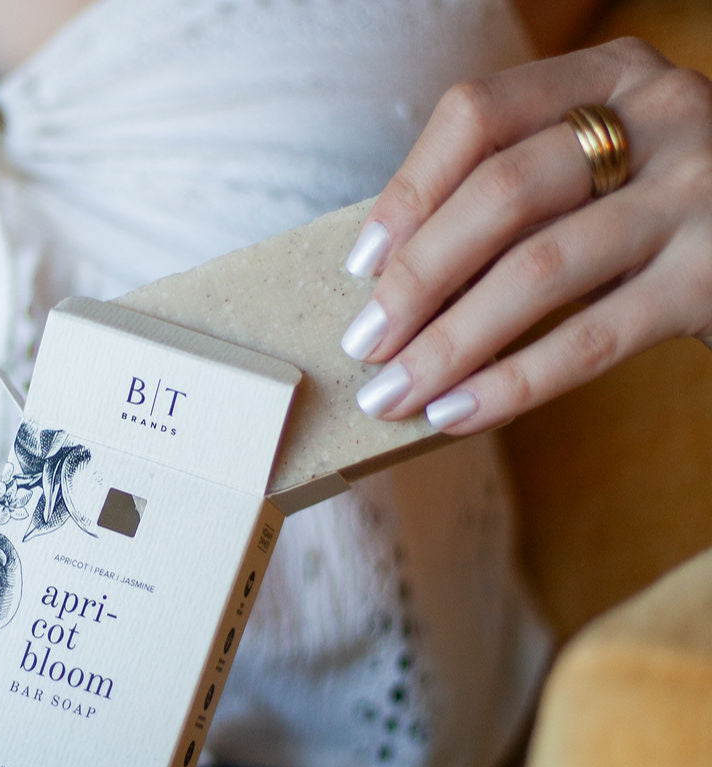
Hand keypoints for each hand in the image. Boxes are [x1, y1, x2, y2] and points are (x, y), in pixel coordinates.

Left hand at [340, 37, 711, 433]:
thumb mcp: (600, 165)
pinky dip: (512, 383)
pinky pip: (590, 340)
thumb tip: (394, 278)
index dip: (406, 193)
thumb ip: (518, 193)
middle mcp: (657, 117)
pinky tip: (456, 415)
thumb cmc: (660, 207)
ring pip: (538, 271)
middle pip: (499, 193)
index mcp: (608, 77)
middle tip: (364, 345)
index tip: (361, 267)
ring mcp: (691, 195)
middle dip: (416, 280)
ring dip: (448, 344)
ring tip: (392, 394)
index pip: (476, 115)